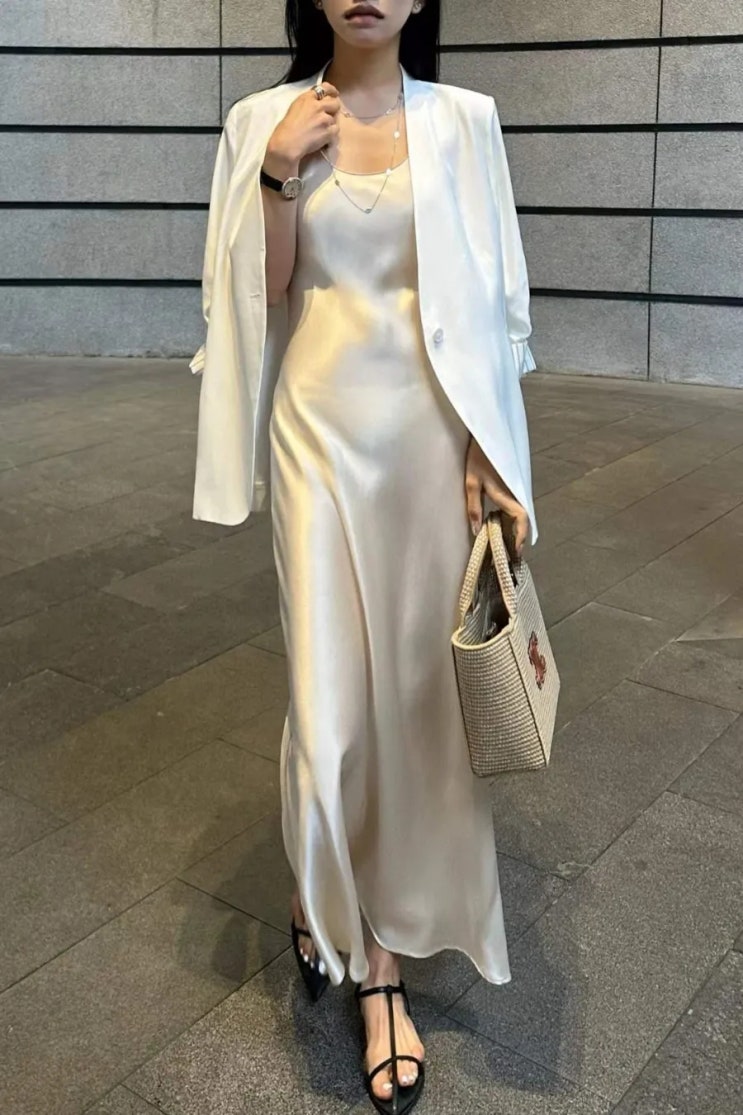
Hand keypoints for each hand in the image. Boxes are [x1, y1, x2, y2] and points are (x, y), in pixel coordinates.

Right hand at [265, 82, 340, 171]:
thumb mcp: (295, 107)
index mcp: (307, 98)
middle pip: (335, 103)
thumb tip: (317, 103)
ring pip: (335, 118)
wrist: (287, 143)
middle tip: (330, 114)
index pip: (324, 88)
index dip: (332, 91)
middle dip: (334, 108)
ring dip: (330, 123)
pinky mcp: (328, 131)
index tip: (335, 94)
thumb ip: (307, 103)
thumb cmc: (286, 128)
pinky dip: (331, 133)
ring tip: (321, 130)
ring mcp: (324, 119)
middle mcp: (317, 106)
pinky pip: (336, 130)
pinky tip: (324, 137)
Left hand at [465, 436, 528, 557]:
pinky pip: (514, 507)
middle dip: (519, 537)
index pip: (521, 517)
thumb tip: (477, 531)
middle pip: (523, 519)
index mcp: (507, 492)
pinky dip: (511, 520)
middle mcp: (515, 492)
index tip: (516, 550)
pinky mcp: (510, 486)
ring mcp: (514, 489)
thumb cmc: (477, 458)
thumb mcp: (471, 483)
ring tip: (506, 545)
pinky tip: (502, 527)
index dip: (521, 535)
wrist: (485, 436)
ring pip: (520, 513)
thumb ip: (474, 508)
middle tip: (511, 554)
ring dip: (515, 529)